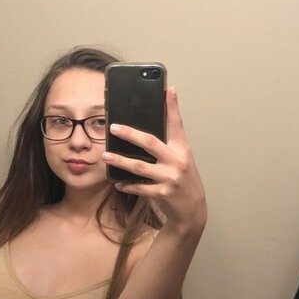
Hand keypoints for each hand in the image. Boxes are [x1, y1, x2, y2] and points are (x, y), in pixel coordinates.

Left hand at [102, 86, 206, 235]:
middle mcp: (177, 161)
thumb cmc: (184, 180)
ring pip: (139, 167)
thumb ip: (169, 143)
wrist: (192, 209)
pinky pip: (139, 187)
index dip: (172, 106)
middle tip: (114, 127)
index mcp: (182, 149)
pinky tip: (117, 182)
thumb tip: (150, 127)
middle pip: (151, 142)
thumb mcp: (182, 158)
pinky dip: (127, 185)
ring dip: (120, 161)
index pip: (177, 124)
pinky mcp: (162, 193)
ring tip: (106, 156)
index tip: (168, 90)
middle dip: (130, 133)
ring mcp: (170, 178)